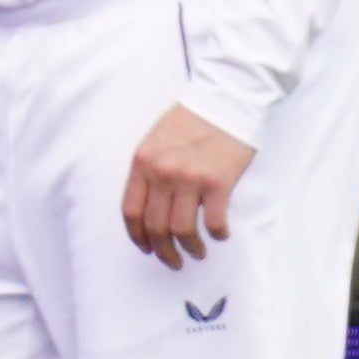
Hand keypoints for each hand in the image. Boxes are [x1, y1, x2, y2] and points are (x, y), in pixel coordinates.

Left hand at [121, 104, 255, 267]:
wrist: (227, 97)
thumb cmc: (193, 118)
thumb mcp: (157, 139)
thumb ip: (150, 170)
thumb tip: (151, 207)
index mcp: (143, 162)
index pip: (131, 211)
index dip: (138, 237)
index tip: (147, 248)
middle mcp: (163, 172)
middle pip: (156, 227)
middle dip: (164, 251)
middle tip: (173, 261)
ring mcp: (190, 178)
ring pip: (183, 230)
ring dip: (191, 248)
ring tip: (198, 253)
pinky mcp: (218, 182)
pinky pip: (214, 221)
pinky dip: (217, 234)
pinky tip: (221, 235)